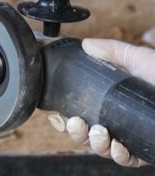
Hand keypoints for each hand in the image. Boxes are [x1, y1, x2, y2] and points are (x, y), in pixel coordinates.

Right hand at [48, 39, 154, 166]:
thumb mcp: (140, 59)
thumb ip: (113, 51)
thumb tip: (85, 44)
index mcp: (111, 101)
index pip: (81, 111)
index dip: (65, 116)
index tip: (58, 115)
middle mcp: (118, 120)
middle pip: (86, 133)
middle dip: (76, 132)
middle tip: (76, 123)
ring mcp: (131, 137)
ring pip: (102, 148)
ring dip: (94, 143)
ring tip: (99, 133)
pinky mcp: (146, 151)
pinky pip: (126, 160)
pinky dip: (119, 155)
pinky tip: (119, 146)